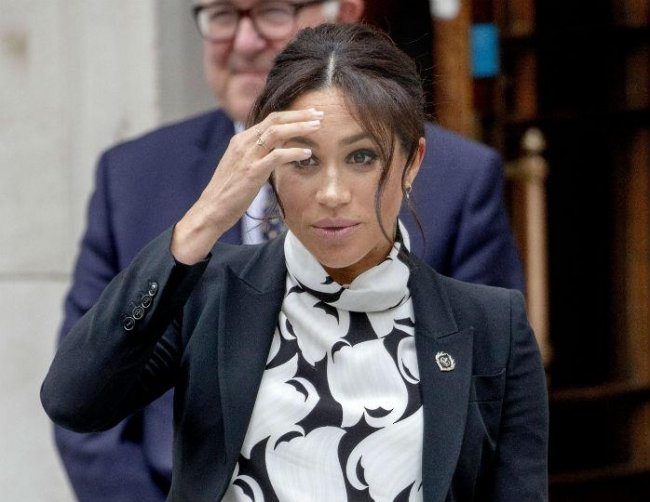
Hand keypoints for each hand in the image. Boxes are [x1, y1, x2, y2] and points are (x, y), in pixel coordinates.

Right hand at [171, 108, 322, 263]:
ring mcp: (247, 156)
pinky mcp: (252, 172)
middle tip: (319, 114)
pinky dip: (294, 152)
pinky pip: (276, 156)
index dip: (292, 115)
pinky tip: (307, 153)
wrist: (211, 210)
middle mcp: (243, 143)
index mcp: (241, 140)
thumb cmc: (228, 193)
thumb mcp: (241, 167)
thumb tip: (275, 151)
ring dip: (299, 127)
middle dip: (299, 115)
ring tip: (318, 127)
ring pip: (276, 132)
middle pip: (275, 119)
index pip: (269, 119)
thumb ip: (256, 156)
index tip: (310, 115)